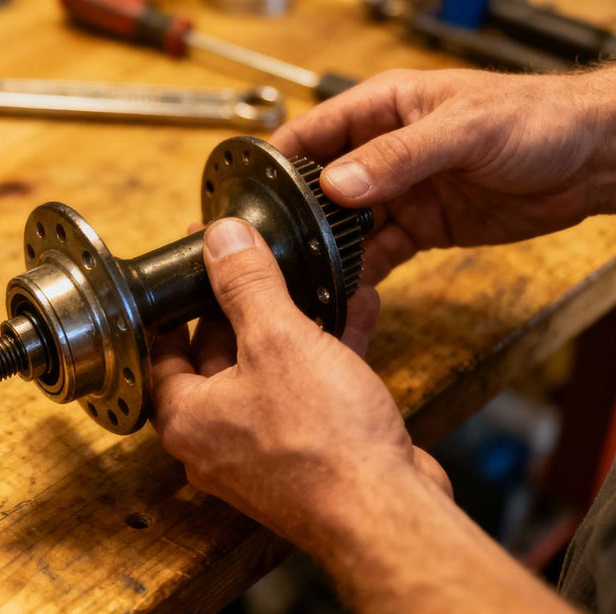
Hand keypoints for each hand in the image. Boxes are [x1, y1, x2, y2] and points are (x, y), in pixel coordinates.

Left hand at [150, 218, 448, 546]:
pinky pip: (308, 391)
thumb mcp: (278, 341)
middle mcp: (216, 438)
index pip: (162, 347)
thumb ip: (246, 285)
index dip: (178, 300)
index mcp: (187, 417)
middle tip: (255, 260)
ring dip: (294, 323)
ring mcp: (263, 449)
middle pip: (218, 356)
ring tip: (312, 275)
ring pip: (270, 370)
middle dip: (244, 305)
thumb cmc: (322, 442)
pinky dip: (327, 352)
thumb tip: (220, 238)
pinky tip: (355, 310)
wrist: (387, 514)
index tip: (193, 264)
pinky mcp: (309, 453)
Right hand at [271, 66, 615, 284]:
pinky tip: (346, 288)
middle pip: (321, 186)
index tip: (249, 192)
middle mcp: (383, 150)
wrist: (594, 161)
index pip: (313, 133)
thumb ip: (398, 157)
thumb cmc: (538, 120)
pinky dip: (361, 271)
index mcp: (383, 108)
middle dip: (296, 216)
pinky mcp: (422, 227)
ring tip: (305, 276)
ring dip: (327, 249)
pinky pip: (378, 253)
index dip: (278, 162)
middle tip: (272, 248)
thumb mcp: (463, 131)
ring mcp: (401, 191)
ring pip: (345, 226)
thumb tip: (338, 184)